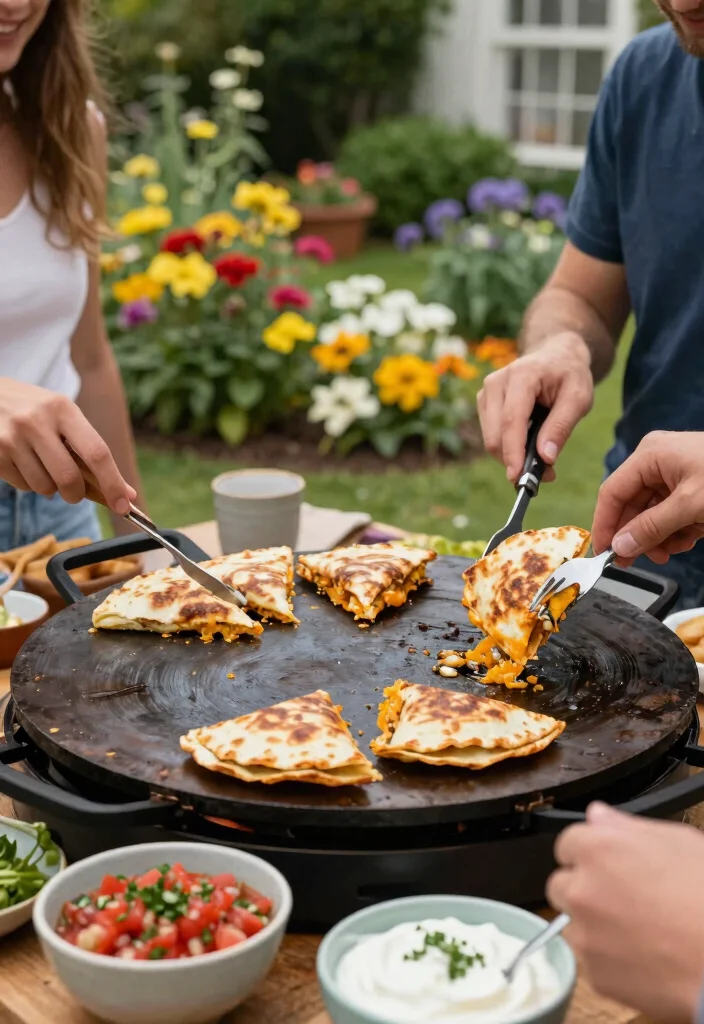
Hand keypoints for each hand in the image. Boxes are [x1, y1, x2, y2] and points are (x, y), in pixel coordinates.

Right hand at [0, 379, 135, 514]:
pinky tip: (24, 463)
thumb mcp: (62, 416)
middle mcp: (36, 421)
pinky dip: (29, 484)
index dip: (113, 484)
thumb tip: (126, 493)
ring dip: (50, 488)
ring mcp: (12, 438)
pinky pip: (23, 486)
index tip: (123, 506)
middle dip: (76, 495)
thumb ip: (91, 450)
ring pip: (45, 487)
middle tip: (74, 493)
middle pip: (69, 478)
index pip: (96, 453)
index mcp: (62, 408)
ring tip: (42, 467)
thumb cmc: (33, 410)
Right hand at [477, 333, 593, 483]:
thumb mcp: (579, 398)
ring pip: (491, 438)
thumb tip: (545, 458)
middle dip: (515, 460)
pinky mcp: (484, 403)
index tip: (517, 476)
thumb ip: (561, 426)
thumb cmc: (569, 375)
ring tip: (542, 459)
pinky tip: (529, 446)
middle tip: (546, 475)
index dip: (513, 451)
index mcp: (521, 375)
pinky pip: (491, 435)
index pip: (511, 419)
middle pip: (495, 434)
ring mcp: (486, 392)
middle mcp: (496, 382)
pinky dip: (509, 449)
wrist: (555, 356)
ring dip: (512, 456)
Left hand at [547, 803, 703, 1021]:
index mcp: (597, 850)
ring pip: (572, 925)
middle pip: (561, 885)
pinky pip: (591, 962)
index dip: (589, 854)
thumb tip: (597, 815)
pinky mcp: (595, 975)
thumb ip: (626, 826)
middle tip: (620, 898)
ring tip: (635, 930)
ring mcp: (585, 936)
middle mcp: (581, 890)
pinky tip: (641, 955)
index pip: (567, 844)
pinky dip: (609, 960)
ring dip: (592, 925)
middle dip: (583, 888)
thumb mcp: (677, 842)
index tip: (605, 863)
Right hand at [592, 431, 703, 562]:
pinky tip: (689, 539)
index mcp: (650, 455)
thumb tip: (620, 547)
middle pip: (632, 505)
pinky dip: (677, 530)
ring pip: (652, 513)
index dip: (606, 525)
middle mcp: (656, 461)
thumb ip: (652, 528)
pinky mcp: (690, 486)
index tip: (604, 555)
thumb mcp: (690, 506)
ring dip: (660, 536)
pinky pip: (671, 513)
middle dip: (639, 535)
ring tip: (676, 549)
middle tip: (638, 562)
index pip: (613, 492)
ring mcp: (674, 473)